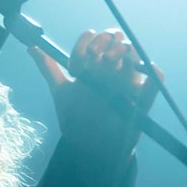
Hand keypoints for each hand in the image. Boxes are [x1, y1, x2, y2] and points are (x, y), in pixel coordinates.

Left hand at [30, 29, 161, 168]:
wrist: (88, 147)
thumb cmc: (75, 119)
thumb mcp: (60, 92)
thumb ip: (49, 68)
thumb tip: (31, 47)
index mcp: (93, 67)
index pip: (93, 43)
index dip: (89, 40)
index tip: (86, 43)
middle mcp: (111, 71)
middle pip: (115, 44)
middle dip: (108, 40)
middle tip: (98, 52)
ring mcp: (126, 83)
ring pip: (134, 56)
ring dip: (126, 50)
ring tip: (114, 58)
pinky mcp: (140, 99)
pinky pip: (154, 83)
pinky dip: (155, 74)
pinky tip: (148, 67)